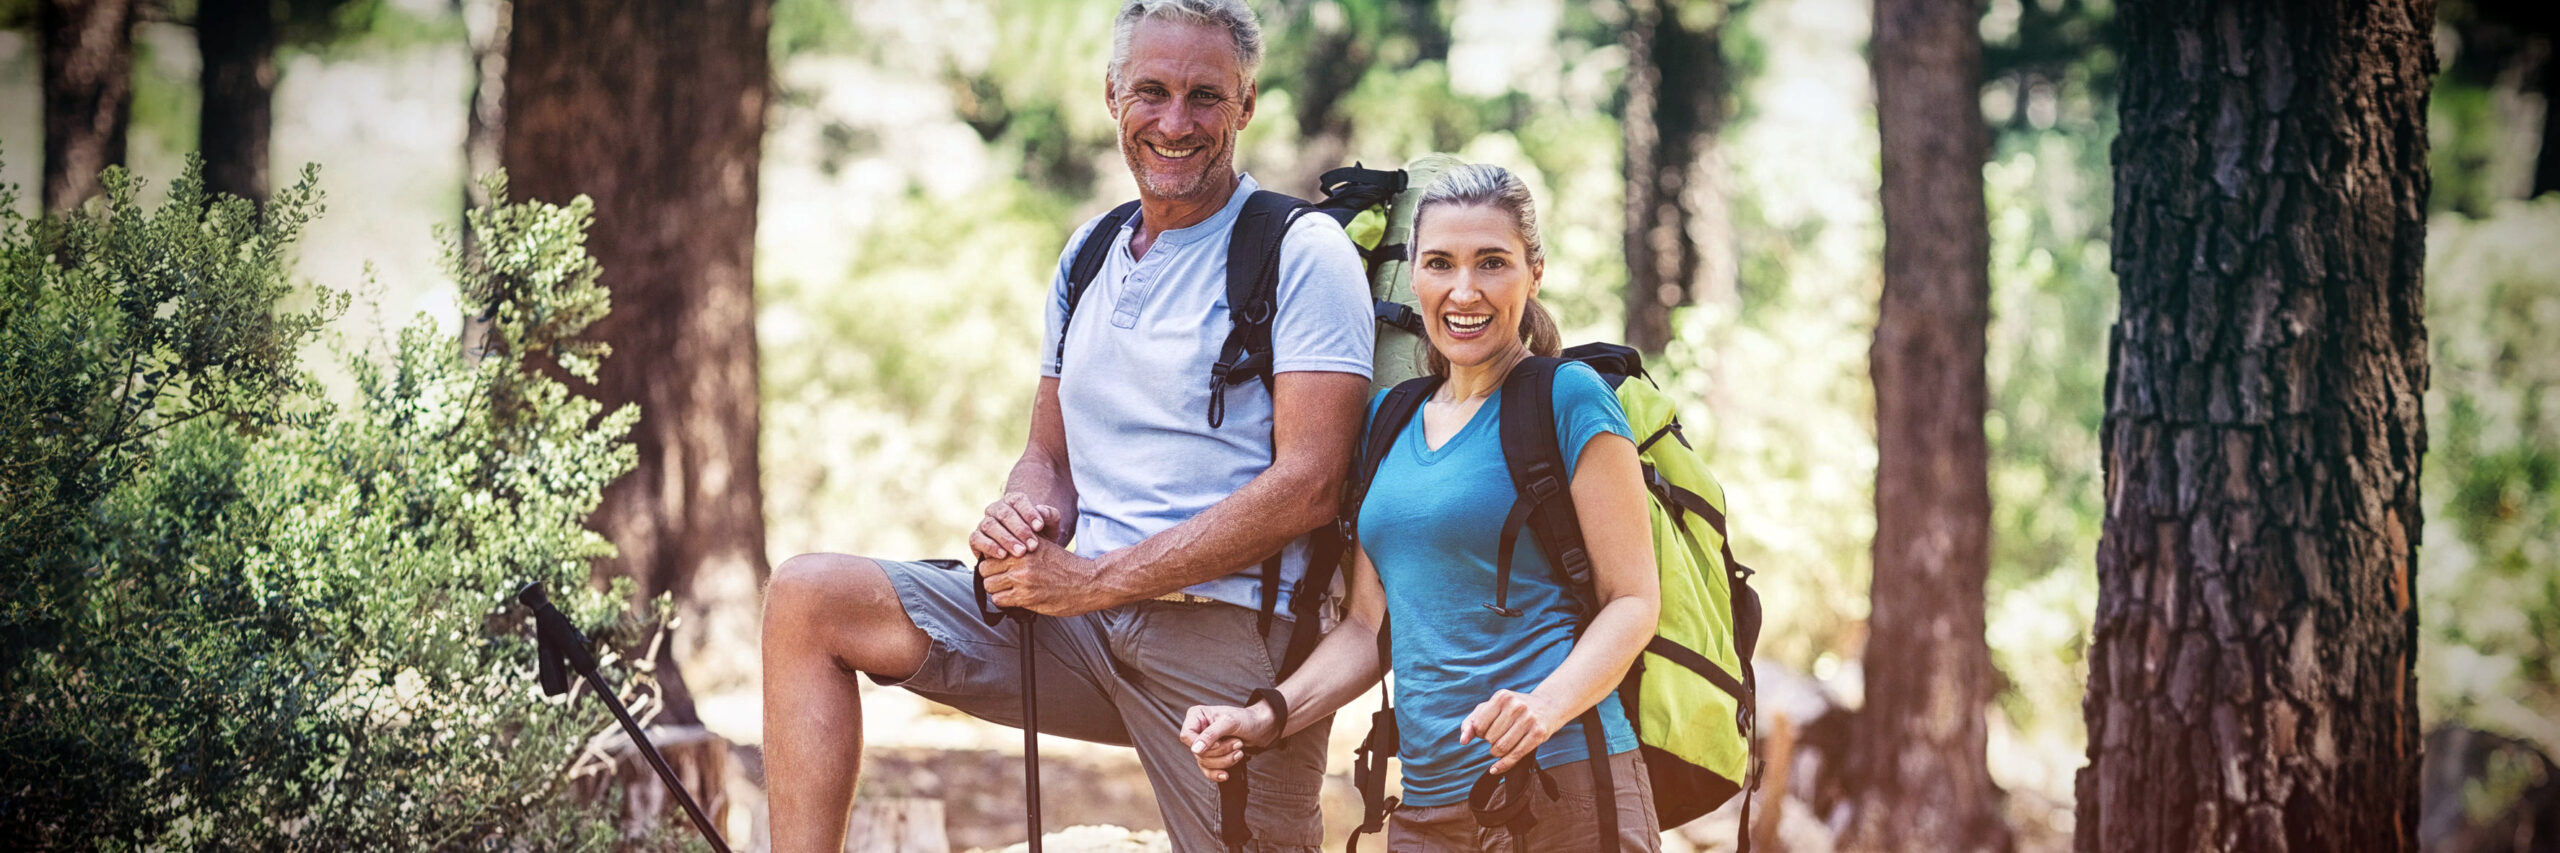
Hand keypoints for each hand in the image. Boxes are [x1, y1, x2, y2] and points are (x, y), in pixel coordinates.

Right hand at [971, 493, 1065, 560]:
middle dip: (1020, 530)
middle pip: (1004, 514)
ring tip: (1021, 552)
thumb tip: (1041, 511)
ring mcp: (984, 523)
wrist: (1025, 555)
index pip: (1018, 501)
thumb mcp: (1050, 527)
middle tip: (1032, 546)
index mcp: (1013, 501)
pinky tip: (1003, 555)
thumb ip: (1050, 516)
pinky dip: (989, 546)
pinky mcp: (976, 538)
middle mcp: (996, 509)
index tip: (1040, 527)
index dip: (1029, 513)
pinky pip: (977, 539)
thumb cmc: (1040, 537)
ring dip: (1006, 539)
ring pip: (990, 525)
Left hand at [977, 545, 1108, 615]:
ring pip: (989, 586)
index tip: (999, 567)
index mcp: (1024, 546)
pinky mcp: (1026, 597)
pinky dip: (1004, 601)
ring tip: (1008, 590)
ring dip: (996, 590)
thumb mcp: (1045, 546)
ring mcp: (1022, 580)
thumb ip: (1023, 545)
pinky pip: (999, 600)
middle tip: (1002, 580)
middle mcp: (1021, 561)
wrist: (1088, 582)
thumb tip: (1000, 550)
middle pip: (985, 569)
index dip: (993, 561)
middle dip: (991, 575)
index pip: (991, 552)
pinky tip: (1015, 598)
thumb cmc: (1067, 566)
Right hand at [1180, 703, 1279, 782]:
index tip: (1219, 742)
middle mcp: (1197, 730)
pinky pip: (1207, 770)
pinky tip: (1225, 774)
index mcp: (1196, 716)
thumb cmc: (1246, 719)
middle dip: (1220, 751)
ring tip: (1239, 749)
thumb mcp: (1229, 722)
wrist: (1261, 728)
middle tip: (1237, 743)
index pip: (1187, 736)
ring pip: (1204, 762)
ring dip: (1224, 760)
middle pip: (1197, 752)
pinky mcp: (1211, 756)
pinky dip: (1217, 773)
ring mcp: (1204, 744)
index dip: (1202, 743)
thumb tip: (1195, 749)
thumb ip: (1211, 734)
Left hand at [1457, 689, 1566, 772]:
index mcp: (1502, 697)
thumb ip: (1471, 722)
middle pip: (1490, 738)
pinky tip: (1495, 768)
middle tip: (1498, 737)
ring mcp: (1529, 719)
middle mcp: (1516, 706)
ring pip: (1501, 748)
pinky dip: (1503, 765)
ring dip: (1496, 753)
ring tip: (1500, 747)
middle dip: (1490, 742)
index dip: (1479, 733)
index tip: (1486, 731)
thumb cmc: (1513, 708)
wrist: (1548, 706)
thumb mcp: (1492, 708)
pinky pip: (1516, 755)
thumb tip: (1463, 740)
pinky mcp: (1539, 733)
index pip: (1479, 725)